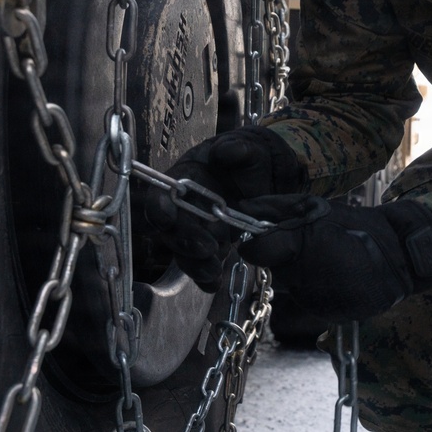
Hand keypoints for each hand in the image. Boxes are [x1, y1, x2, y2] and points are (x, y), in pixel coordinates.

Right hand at [144, 126, 303, 291]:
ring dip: (194, 263)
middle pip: (172, 227)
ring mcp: (198, 227)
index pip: (163, 192)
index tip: (166, 218)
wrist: (272, 177)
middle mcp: (186, 205)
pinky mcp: (213, 245)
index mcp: (186, 176)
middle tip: (205, 248)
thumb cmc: (252, 156)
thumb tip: (227, 151)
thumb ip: (237, 149)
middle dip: (184, 241)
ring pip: (184, 250)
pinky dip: (206, 277)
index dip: (160, 206)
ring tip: (212, 272)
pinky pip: (203, 264)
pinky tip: (213, 284)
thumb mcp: (248, 147)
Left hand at [237, 194, 431, 321]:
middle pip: (273, 269)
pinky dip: (316, 289)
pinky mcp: (327, 316)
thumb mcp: (316, 207)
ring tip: (328, 260)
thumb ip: (275, 208)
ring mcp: (315, 300)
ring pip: (290, 286)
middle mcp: (304, 277)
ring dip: (300, 274)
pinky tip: (336, 277)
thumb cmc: (356, 226)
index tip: (262, 238)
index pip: (254, 252)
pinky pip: (308, 300)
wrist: (401, 258)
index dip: (254, 244)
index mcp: (302, 245)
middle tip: (309, 246)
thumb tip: (241, 208)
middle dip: (283, 258)